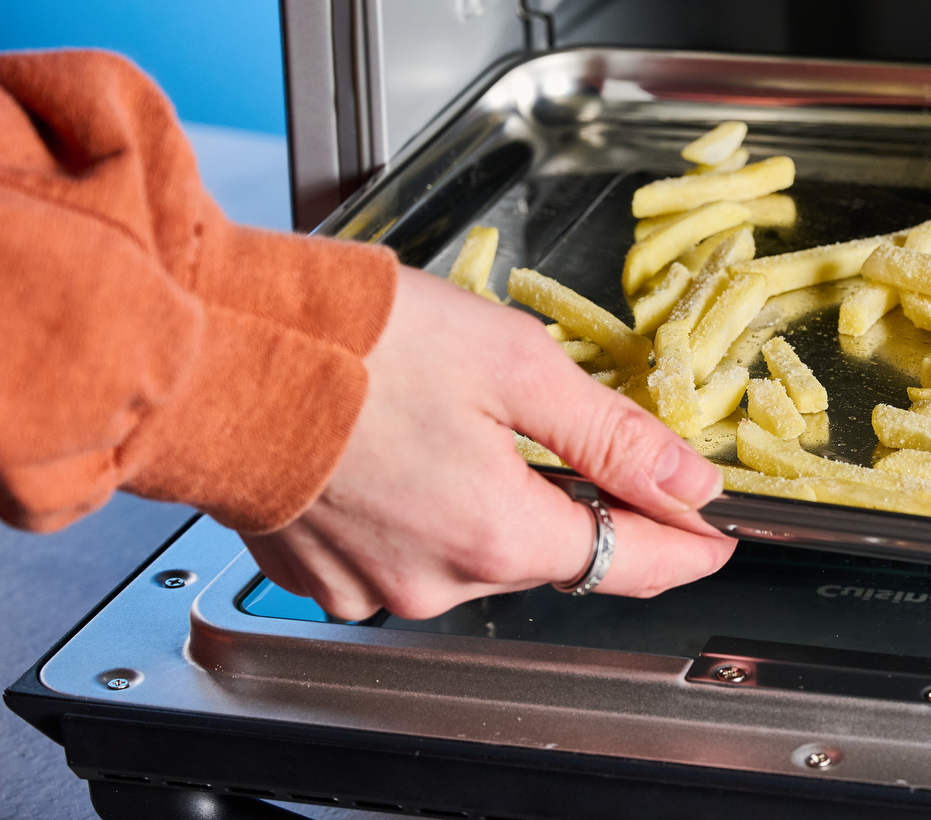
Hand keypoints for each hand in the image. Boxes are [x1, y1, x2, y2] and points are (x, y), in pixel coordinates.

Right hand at [243, 267, 735, 620]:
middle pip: (551, 551)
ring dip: (491, 497)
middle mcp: (438, 582)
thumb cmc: (356, 344)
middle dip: (574, 497)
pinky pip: (406, 552)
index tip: (717, 533)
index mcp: (497, 534)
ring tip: (454, 415)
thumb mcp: (517, 364)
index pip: (629, 563)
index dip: (685, 545)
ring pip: (476, 551)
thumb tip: (691, 481)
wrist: (213, 351)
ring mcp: (375, 587)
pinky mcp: (323, 575)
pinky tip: (399, 446)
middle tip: (562, 425)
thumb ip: (613, 435)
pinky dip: (422, 507)